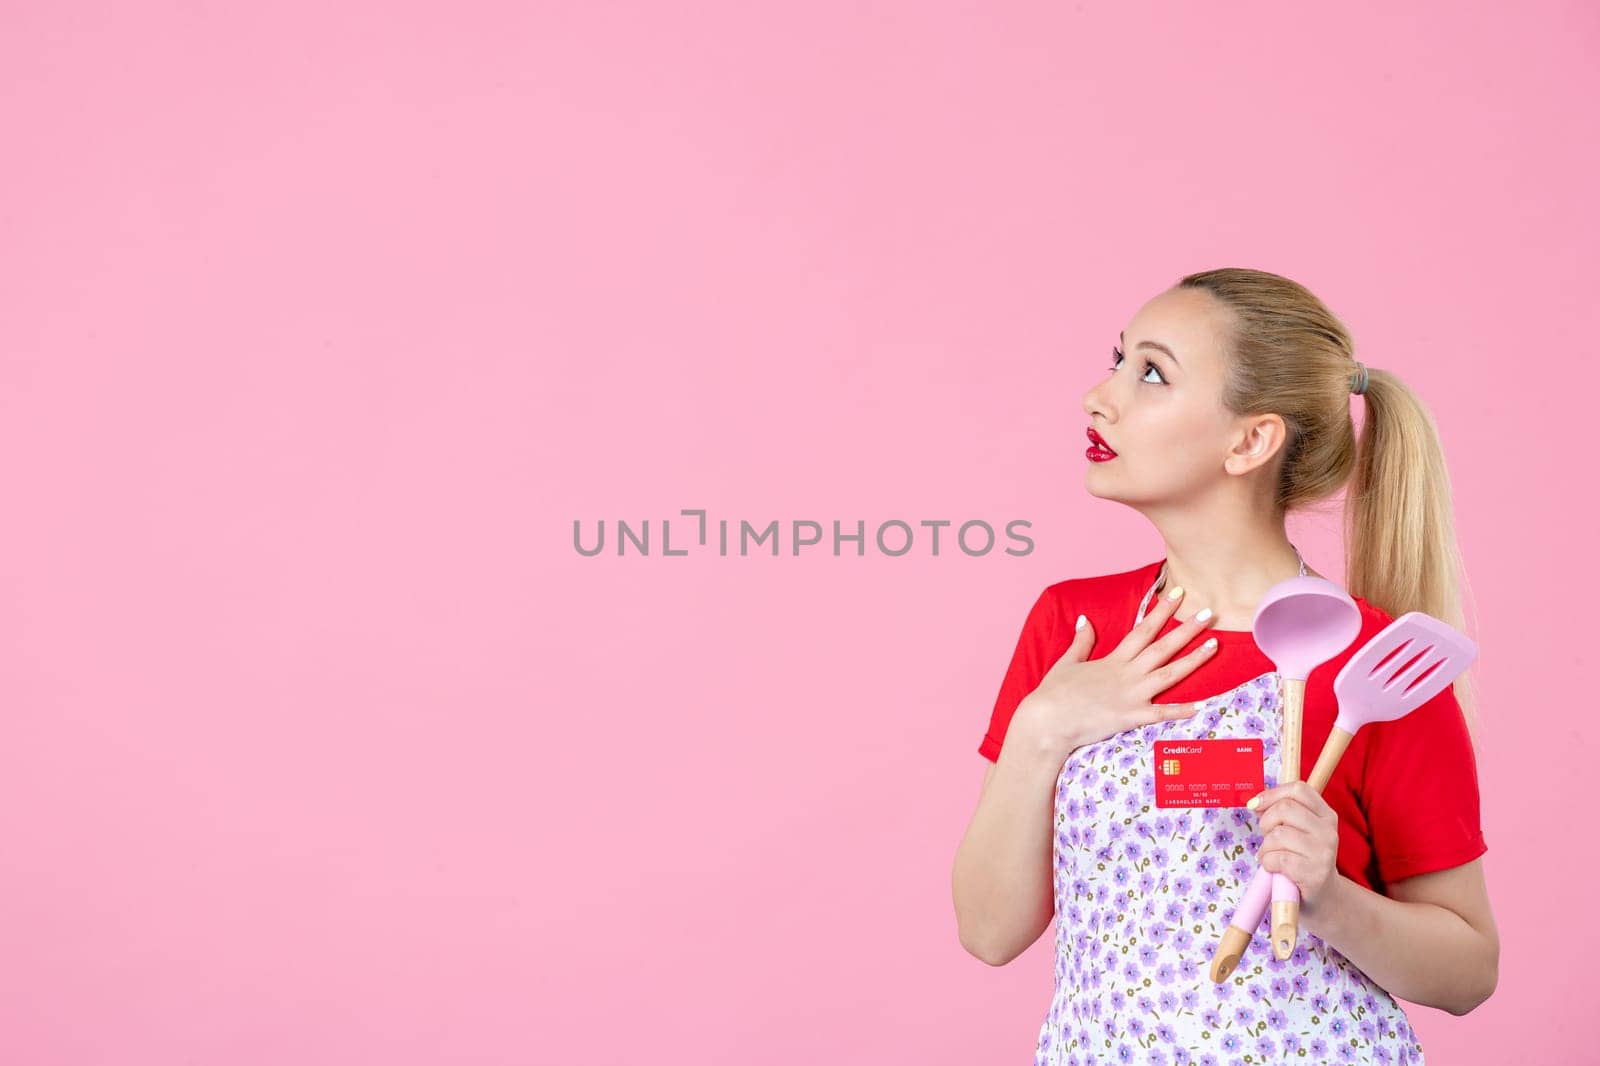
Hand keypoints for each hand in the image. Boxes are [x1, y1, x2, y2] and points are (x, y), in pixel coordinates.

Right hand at [1013, 584, 1219, 757]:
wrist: (1047, 721)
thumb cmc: (1053, 694)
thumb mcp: (1067, 662)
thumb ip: (1081, 641)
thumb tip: (1084, 620)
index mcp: (1113, 660)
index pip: (1143, 629)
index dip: (1162, 611)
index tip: (1179, 594)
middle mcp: (1126, 674)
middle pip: (1162, 647)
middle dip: (1187, 629)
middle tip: (1209, 612)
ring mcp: (1131, 695)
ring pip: (1169, 674)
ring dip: (1194, 660)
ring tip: (1215, 645)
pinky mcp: (1130, 717)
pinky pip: (1161, 714)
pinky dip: (1181, 710)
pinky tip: (1202, 705)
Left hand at [1249, 781, 1340, 915]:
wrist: (1322, 898)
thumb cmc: (1303, 860)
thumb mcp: (1299, 831)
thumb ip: (1282, 813)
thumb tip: (1256, 802)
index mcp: (1326, 815)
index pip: (1299, 789)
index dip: (1272, 793)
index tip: (1256, 805)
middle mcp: (1328, 831)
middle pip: (1285, 809)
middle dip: (1266, 823)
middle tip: (1268, 838)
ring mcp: (1323, 853)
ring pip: (1277, 835)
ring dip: (1265, 848)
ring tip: (1273, 856)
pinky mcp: (1313, 874)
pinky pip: (1276, 858)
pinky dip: (1267, 863)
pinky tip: (1275, 869)